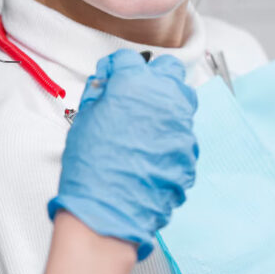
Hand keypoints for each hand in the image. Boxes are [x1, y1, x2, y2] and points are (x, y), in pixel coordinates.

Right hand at [48, 49, 197, 259]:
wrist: (108, 212)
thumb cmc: (91, 168)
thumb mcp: (84, 119)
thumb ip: (99, 93)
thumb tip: (106, 84)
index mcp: (135, 84)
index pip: (130, 60)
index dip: (117, 68)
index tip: (111, 78)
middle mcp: (166, 100)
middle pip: (170, 71)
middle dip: (154, 78)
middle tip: (135, 95)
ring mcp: (183, 127)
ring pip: (183, 102)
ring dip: (165, 106)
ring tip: (144, 126)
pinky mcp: (190, 153)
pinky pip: (183, 135)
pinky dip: (169, 138)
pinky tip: (150, 152)